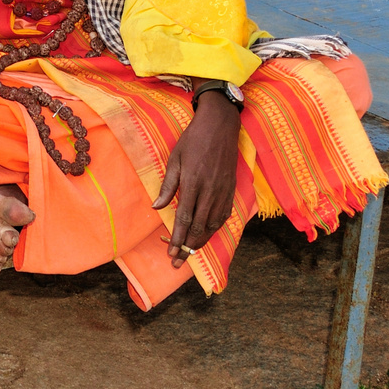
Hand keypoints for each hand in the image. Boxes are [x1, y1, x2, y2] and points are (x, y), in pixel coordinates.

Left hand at [152, 89, 241, 266]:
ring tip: (190, 254)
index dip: (178, 239)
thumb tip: (157, 208)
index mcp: (194, 184)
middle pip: (200, 228)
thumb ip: (168, 186)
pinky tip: (207, 235)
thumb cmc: (193, 140)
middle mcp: (211, 191)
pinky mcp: (232, 190)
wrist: (221, 126)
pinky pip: (224, 215)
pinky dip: (215, 229)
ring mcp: (224, 192)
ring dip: (202, 242)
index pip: (185, 219)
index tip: (170, 253)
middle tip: (178, 262)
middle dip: (188, 248)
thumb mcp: (175, 159)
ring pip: (214, 225)